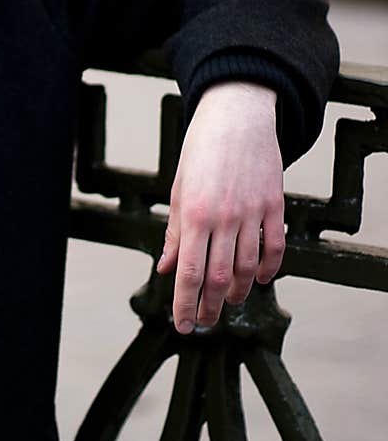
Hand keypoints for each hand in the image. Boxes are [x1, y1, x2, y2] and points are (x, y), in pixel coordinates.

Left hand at [156, 81, 285, 333]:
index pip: (188, 272)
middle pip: (217, 277)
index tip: (182, 325)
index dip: (185, 304)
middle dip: (209, 307)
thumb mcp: (179, 189)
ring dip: (236, 292)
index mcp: (194, 214)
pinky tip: (259, 280)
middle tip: (204, 322)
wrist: (237, 115)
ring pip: (247, 268)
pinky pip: (275, 248)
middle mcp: (224, 217)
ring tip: (227, 302)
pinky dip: (268, 270)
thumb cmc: (201, 150)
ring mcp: (252, 213)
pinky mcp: (275, 205)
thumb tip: (164, 268)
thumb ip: (173, 232)